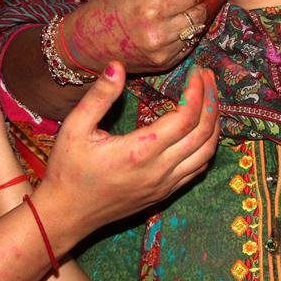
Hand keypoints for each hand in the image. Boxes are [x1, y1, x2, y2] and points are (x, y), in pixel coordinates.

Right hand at [35, 61, 219, 237]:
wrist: (66, 214)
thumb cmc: (67, 170)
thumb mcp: (74, 128)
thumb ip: (99, 96)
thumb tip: (117, 66)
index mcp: (140, 151)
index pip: (185, 117)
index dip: (196, 91)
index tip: (195, 71)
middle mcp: (159, 170)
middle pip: (203, 132)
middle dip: (211, 100)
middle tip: (207, 76)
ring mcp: (164, 184)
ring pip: (207, 153)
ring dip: (214, 123)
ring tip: (211, 98)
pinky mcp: (164, 193)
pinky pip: (198, 168)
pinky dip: (207, 145)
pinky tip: (203, 129)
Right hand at [62, 0, 228, 73]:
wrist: (84, 46)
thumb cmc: (105, 11)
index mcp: (151, 7)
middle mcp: (160, 32)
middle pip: (200, 12)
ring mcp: (163, 51)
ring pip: (197, 30)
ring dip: (208, 14)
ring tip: (215, 0)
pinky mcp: (164, 64)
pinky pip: (188, 44)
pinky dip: (195, 31)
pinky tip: (198, 19)